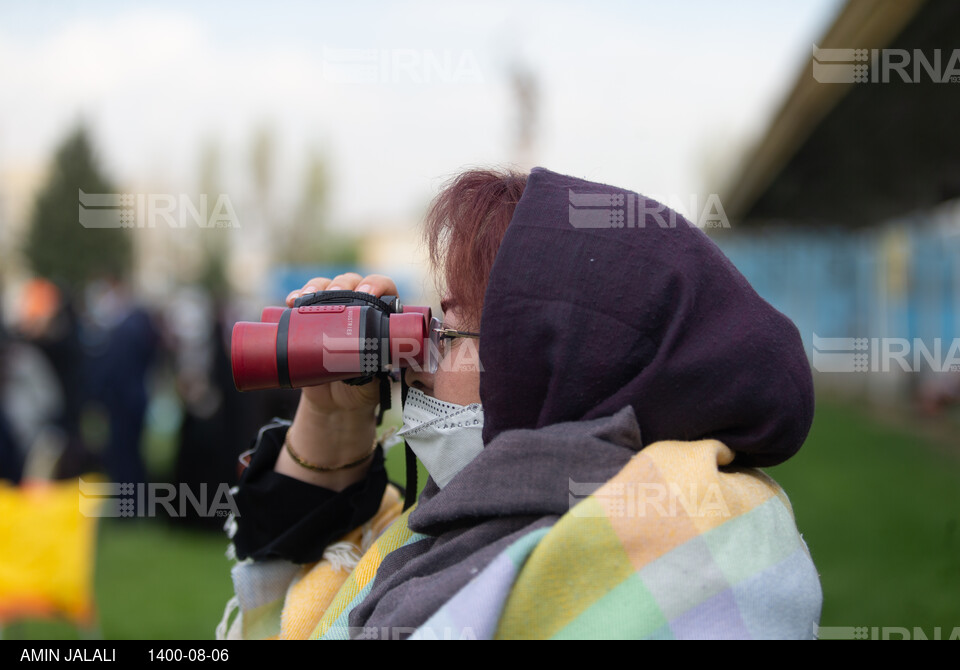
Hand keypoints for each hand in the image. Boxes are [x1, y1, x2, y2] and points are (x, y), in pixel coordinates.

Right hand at [276, 272, 398, 488]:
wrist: (335, 402)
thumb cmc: (363, 387)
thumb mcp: (375, 378)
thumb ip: (379, 366)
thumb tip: (378, 358)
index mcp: (382, 315)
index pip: (384, 288)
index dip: (378, 284)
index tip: (368, 293)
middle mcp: (358, 306)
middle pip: (352, 282)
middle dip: (342, 284)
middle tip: (334, 295)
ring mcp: (333, 311)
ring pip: (327, 286)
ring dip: (316, 286)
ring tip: (307, 297)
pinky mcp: (310, 319)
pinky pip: (303, 301)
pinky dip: (297, 296)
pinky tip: (291, 300)